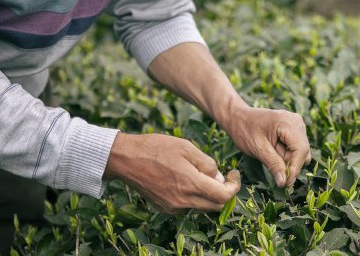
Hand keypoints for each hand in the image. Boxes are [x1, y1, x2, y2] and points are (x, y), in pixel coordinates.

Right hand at [104, 133, 239, 213]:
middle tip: (224, 176)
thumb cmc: (156, 149)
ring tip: (201, 174)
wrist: (125, 159)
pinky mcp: (164, 208)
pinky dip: (194, 196)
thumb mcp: (187, 147)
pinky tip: (186, 180)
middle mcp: (183, 201)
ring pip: (201, 206)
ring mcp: (173, 207)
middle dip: (224, 192)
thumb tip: (218, 177)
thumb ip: (207, 164)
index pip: (224, 196)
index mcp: (190, 184)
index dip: (234, 186)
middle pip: (215, 205)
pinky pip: (187, 206)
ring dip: (208, 194)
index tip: (234, 175)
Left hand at [221, 106, 310, 187]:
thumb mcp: (258, 149)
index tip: (285, 184)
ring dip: (287, 159)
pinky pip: (296, 148)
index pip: (301, 150)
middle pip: (303, 152)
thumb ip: (273, 165)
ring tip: (270, 153)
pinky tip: (273, 150)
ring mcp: (296, 125)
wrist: (238, 118)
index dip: (295, 169)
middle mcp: (296, 122)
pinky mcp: (294, 130)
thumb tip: (284, 182)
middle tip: (271, 164)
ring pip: (301, 152)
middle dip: (289, 163)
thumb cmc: (245, 130)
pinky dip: (286, 154)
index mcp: (288, 123)